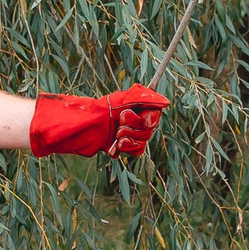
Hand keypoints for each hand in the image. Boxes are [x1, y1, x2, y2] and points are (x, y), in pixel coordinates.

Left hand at [28, 85, 168, 157]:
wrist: (83, 127)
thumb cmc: (101, 109)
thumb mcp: (124, 98)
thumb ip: (146, 98)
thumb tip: (166, 102)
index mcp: (137, 106)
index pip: (156, 113)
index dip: (153, 117)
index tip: (146, 118)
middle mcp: (136, 119)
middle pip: (150, 129)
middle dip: (136, 127)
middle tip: (120, 123)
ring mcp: (130, 134)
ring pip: (144, 141)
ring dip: (130, 138)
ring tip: (116, 135)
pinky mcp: (123, 147)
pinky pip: (136, 152)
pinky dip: (126, 149)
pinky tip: (114, 146)